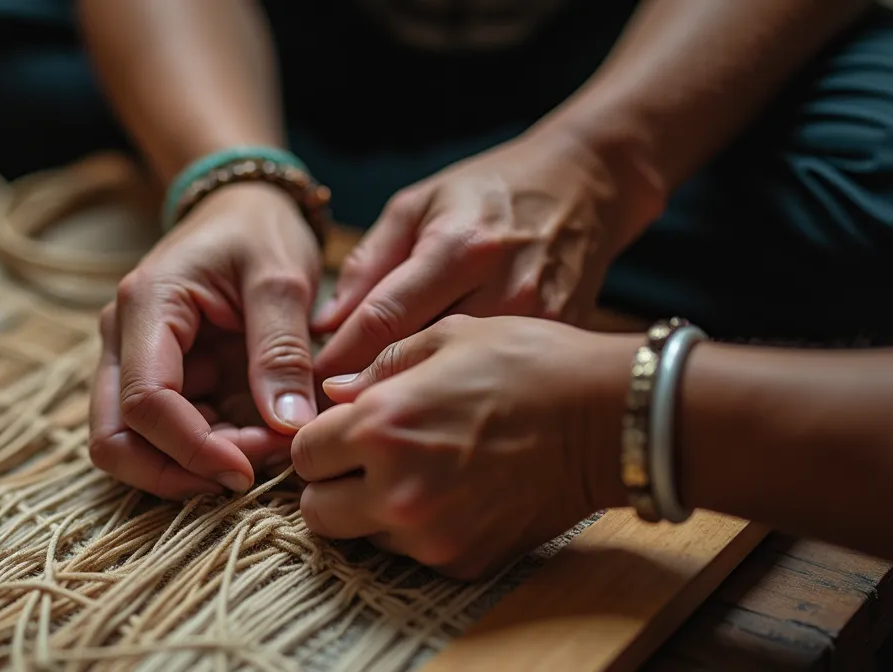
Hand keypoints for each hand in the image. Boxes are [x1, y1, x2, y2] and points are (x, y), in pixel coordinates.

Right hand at [89, 182, 322, 498]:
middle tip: (251, 472)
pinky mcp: (160, 380)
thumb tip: (289, 427)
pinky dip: (208, 451)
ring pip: (135, 447)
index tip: (248, 471)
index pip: (144, 402)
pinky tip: (258, 437)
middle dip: (180, 471)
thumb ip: (282, 352)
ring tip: (263, 451)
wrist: (245, 208)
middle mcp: (123, 339)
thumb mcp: (282, 280)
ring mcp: (134, 363)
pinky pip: (169, 435)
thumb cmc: (261, 232)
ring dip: (194, 466)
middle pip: (114, 440)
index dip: (191, 449)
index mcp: (147, 306)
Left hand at [291, 315, 637, 579]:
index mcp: (380, 425)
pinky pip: (413, 552)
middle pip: (317, 511)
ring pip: (362, 535)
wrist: (611, 418)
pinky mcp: (462, 561)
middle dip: (334, 484)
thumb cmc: (531, 363)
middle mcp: (396, 489)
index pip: (303, 454)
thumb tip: (334, 391)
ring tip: (420, 470)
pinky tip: (456, 490)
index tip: (343, 433)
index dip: (321, 440)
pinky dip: (420, 529)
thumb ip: (378, 365)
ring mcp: (430, 533)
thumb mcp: (449, 336)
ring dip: (373, 509)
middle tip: (367, 461)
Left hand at [312, 129, 660, 377]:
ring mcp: (538, 323)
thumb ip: (370, 264)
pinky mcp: (560, 341)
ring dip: (411, 400)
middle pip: (421, 358)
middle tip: (328, 410)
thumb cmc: (489, 191)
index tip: (307, 385)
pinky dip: (458, 392)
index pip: (383, 319)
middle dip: (368, 388)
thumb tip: (326, 326)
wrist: (584, 187)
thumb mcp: (419, 205)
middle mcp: (504, 289)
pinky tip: (430, 407)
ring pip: (458, 378)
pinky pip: (496, 376)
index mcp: (461, 248)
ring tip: (371, 420)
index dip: (339, 358)